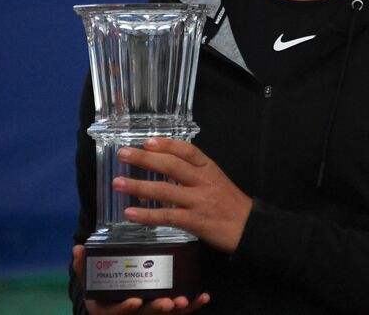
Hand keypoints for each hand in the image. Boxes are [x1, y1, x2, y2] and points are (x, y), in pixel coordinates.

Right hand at [71, 245, 209, 312]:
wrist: (113, 302)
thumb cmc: (104, 288)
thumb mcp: (91, 280)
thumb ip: (83, 266)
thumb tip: (77, 248)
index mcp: (111, 308)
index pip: (118, 311)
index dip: (126, 307)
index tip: (135, 301)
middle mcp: (132, 313)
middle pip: (145, 314)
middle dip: (157, 308)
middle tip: (168, 302)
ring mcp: (149, 312)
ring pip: (165, 314)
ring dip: (178, 308)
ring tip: (185, 300)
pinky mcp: (166, 309)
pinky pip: (181, 310)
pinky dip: (192, 304)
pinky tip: (203, 296)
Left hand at [113, 138, 252, 253]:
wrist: (250, 228)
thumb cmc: (231, 205)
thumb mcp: (216, 182)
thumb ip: (192, 178)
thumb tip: (158, 178)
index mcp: (210, 169)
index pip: (188, 151)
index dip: (167, 145)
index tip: (148, 140)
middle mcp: (204, 182)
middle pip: (172, 166)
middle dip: (146, 159)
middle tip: (124, 153)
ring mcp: (199, 201)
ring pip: (166, 190)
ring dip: (139, 186)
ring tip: (118, 183)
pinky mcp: (196, 221)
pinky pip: (168, 216)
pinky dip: (147, 215)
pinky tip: (131, 212)